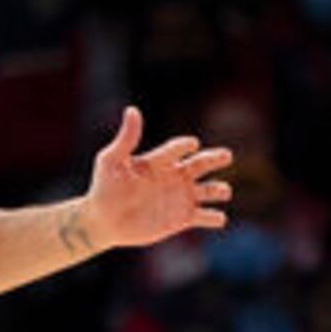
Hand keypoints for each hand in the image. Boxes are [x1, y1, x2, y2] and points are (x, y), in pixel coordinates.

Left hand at [78, 106, 235, 252]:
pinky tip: (219, 218)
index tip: (192, 144)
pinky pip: (204, 217)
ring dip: (219, 190)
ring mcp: (180, 197)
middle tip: (226, 155)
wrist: (103, 220)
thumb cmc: (104, 188)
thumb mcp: (111, 161)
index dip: (185, 145)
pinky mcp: (181, 219)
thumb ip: (125, 139)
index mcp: (159, 161)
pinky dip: (214, 217)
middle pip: (201, 164)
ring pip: (209, 191)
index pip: (177, 148)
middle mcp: (174, 176)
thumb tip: (133, 110)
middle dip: (215, 159)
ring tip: (223, 191)